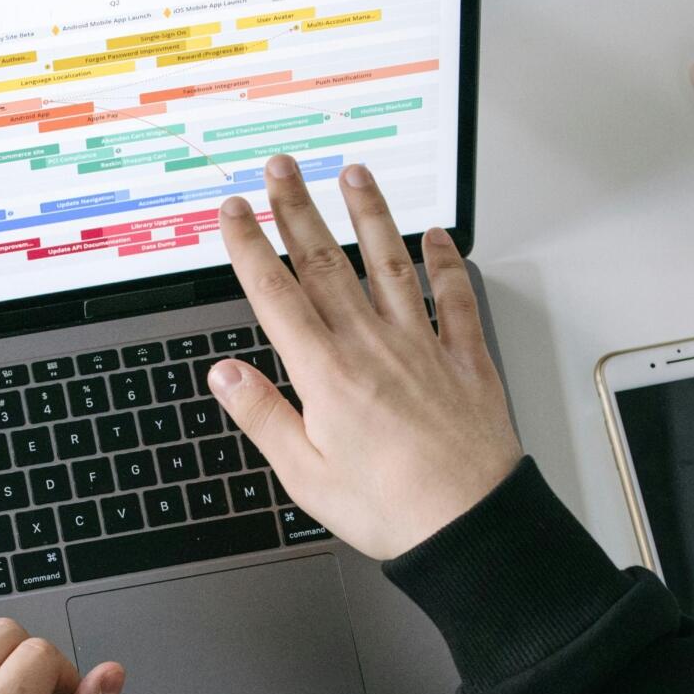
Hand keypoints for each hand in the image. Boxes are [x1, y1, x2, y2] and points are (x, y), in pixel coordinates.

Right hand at [209, 157, 521, 559]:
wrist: (470, 525)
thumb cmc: (390, 508)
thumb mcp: (305, 474)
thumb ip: (263, 415)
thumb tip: (224, 373)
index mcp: (326, 374)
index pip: (276, 294)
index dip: (249, 247)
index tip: (233, 213)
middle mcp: (372, 346)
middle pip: (327, 263)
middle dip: (298, 210)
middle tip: (280, 168)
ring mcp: (422, 345)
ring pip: (390, 264)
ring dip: (369, 214)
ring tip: (354, 174)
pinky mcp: (464, 358)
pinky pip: (455, 298)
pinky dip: (447, 262)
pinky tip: (436, 235)